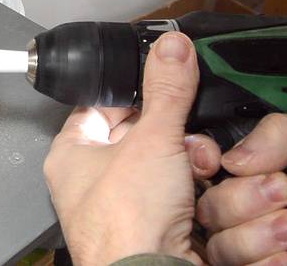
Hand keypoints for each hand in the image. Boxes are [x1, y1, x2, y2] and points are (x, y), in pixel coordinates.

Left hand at [43, 32, 205, 264]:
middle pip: (144, 141)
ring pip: (173, 171)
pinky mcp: (159, 235)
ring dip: (198, 169)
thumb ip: (166, 91)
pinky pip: (189, 204)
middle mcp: (95, 186)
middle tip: (192, 142)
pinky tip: (215, 199)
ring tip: (206, 172)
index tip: (161, 82)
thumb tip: (172, 50)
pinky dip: (208, 199)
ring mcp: (128, 213)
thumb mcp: (152, 140)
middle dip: (179, 139)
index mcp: (72, 157)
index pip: (100, 108)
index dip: (131, 93)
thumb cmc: (125, 224)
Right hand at [194, 114, 286, 264]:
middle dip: (242, 200)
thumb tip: (231, 158)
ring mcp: (261, 243)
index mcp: (268, 166)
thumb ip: (284, 134)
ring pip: (219, 242)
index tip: (222, 164)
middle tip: (285, 193)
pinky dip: (262, 265)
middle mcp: (258, 204)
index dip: (206, 163)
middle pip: (209, 204)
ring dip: (254, 237)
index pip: (211, 163)